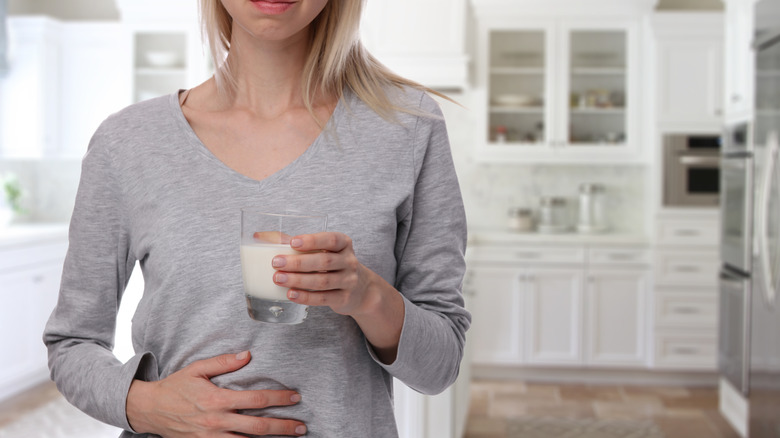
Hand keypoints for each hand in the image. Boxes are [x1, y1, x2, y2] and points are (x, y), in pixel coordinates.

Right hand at [126, 351, 306, 436]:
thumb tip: (247, 355)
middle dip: (283, 426)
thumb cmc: (175, 387)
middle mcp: (217, 421)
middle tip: (302, 426)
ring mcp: (212, 437)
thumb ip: (223, 363)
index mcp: (217, 399)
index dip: (278, 398)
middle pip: (258, 426)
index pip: (255, 399)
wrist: (149, 410)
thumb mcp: (196, 369)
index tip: (295, 397)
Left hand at [271, 232, 374, 315]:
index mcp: (343, 244)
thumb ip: (295, 243)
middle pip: (323, 261)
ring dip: (298, 280)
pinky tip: (291, 294)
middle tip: (276, 263)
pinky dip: (306, 297)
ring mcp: (348, 281)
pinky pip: (323, 298)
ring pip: (322, 281)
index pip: (331, 239)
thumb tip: (259, 236)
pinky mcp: (344, 298)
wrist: (360, 290)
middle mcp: (349, 261)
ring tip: (278, 278)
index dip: (312, 241)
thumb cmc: (332, 264)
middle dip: (298, 262)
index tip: (292, 242)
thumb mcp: (322, 250)